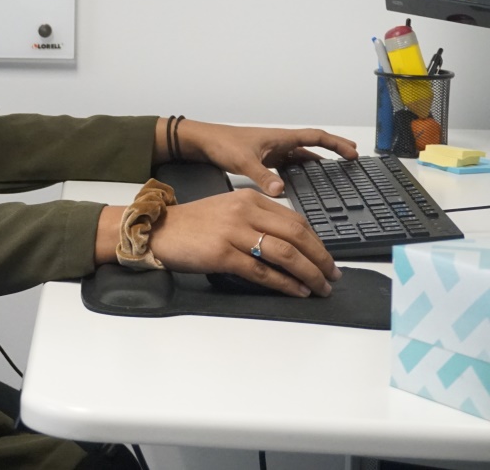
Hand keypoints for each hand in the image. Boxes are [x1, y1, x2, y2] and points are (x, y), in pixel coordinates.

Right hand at [152, 189, 341, 296]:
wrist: (159, 230)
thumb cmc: (193, 224)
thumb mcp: (229, 209)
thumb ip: (258, 219)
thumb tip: (291, 243)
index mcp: (250, 199)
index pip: (296, 220)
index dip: (318, 242)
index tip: (327, 258)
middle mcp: (245, 212)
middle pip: (297, 236)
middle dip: (321, 259)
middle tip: (332, 275)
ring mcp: (234, 232)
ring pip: (285, 254)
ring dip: (309, 274)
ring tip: (320, 287)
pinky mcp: (223, 254)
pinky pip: (262, 271)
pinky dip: (285, 283)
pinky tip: (296, 291)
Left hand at [175, 122, 357, 195]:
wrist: (202, 142)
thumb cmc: (221, 144)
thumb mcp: (243, 161)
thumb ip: (262, 176)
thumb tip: (280, 190)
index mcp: (279, 138)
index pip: (315, 137)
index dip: (336, 144)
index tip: (352, 153)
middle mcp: (279, 142)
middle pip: (313, 145)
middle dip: (333, 150)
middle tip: (351, 158)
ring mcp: (272, 150)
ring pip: (301, 155)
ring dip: (317, 161)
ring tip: (333, 172)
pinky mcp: (263, 159)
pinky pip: (289, 163)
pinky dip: (300, 170)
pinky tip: (302, 181)